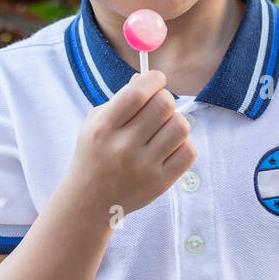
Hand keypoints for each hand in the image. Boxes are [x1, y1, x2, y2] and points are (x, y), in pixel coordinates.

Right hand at [67, 69, 195, 219]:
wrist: (90, 202)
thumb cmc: (94, 155)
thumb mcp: (95, 124)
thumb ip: (120, 99)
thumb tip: (145, 78)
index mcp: (104, 128)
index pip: (137, 93)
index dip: (153, 79)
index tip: (155, 80)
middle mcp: (123, 148)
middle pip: (163, 105)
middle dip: (164, 98)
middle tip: (158, 106)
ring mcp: (143, 167)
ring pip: (180, 126)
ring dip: (175, 121)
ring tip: (163, 128)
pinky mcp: (160, 183)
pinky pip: (188, 151)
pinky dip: (183, 144)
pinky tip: (169, 146)